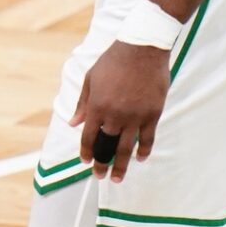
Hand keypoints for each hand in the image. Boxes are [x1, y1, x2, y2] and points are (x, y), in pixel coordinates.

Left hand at [73, 40, 168, 181]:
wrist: (142, 48)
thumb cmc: (113, 61)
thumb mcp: (91, 78)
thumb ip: (83, 103)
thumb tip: (73, 123)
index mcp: (97, 106)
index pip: (89, 136)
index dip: (86, 151)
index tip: (86, 161)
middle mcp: (115, 115)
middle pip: (107, 146)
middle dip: (102, 163)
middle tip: (100, 176)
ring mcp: (135, 116)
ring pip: (126, 148)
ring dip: (121, 165)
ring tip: (117, 178)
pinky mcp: (152, 113)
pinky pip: (148, 138)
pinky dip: (144, 150)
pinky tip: (140, 159)